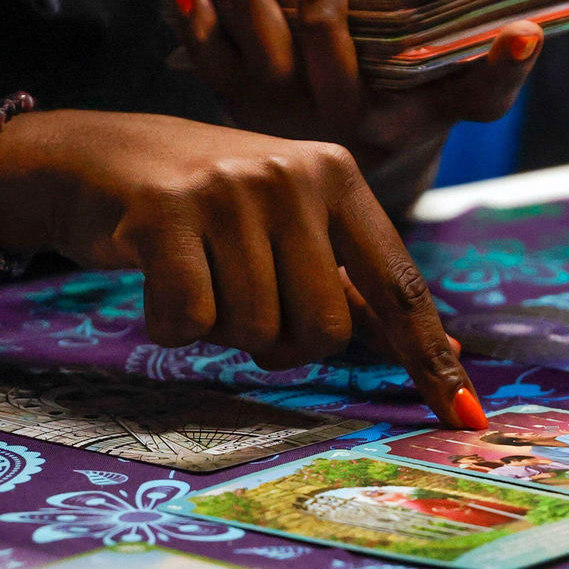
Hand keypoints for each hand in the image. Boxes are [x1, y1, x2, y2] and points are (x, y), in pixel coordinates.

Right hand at [0, 111, 485, 428]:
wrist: (102, 153)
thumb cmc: (212, 202)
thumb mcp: (293, 222)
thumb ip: (358, 285)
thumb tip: (447, 349)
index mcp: (338, 176)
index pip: (399, 287)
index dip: (431, 358)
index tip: (465, 415)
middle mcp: (293, 175)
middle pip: (324, 332)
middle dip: (284, 342)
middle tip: (246, 302)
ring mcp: (229, 190)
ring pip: (257, 334)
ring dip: (223, 333)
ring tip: (202, 280)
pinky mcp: (165, 213)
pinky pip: (191, 323)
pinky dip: (172, 327)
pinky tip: (161, 285)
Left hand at [168, 0, 568, 182]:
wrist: (353, 140)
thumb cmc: (416, 65)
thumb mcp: (463, 24)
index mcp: (433, 111)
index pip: (483, 97)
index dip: (506, 68)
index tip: (526, 33)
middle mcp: (367, 128)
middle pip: (346, 80)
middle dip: (330, 24)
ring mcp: (302, 123)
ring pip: (273, 68)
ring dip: (257, 5)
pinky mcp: (248, 112)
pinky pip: (217, 72)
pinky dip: (199, 31)